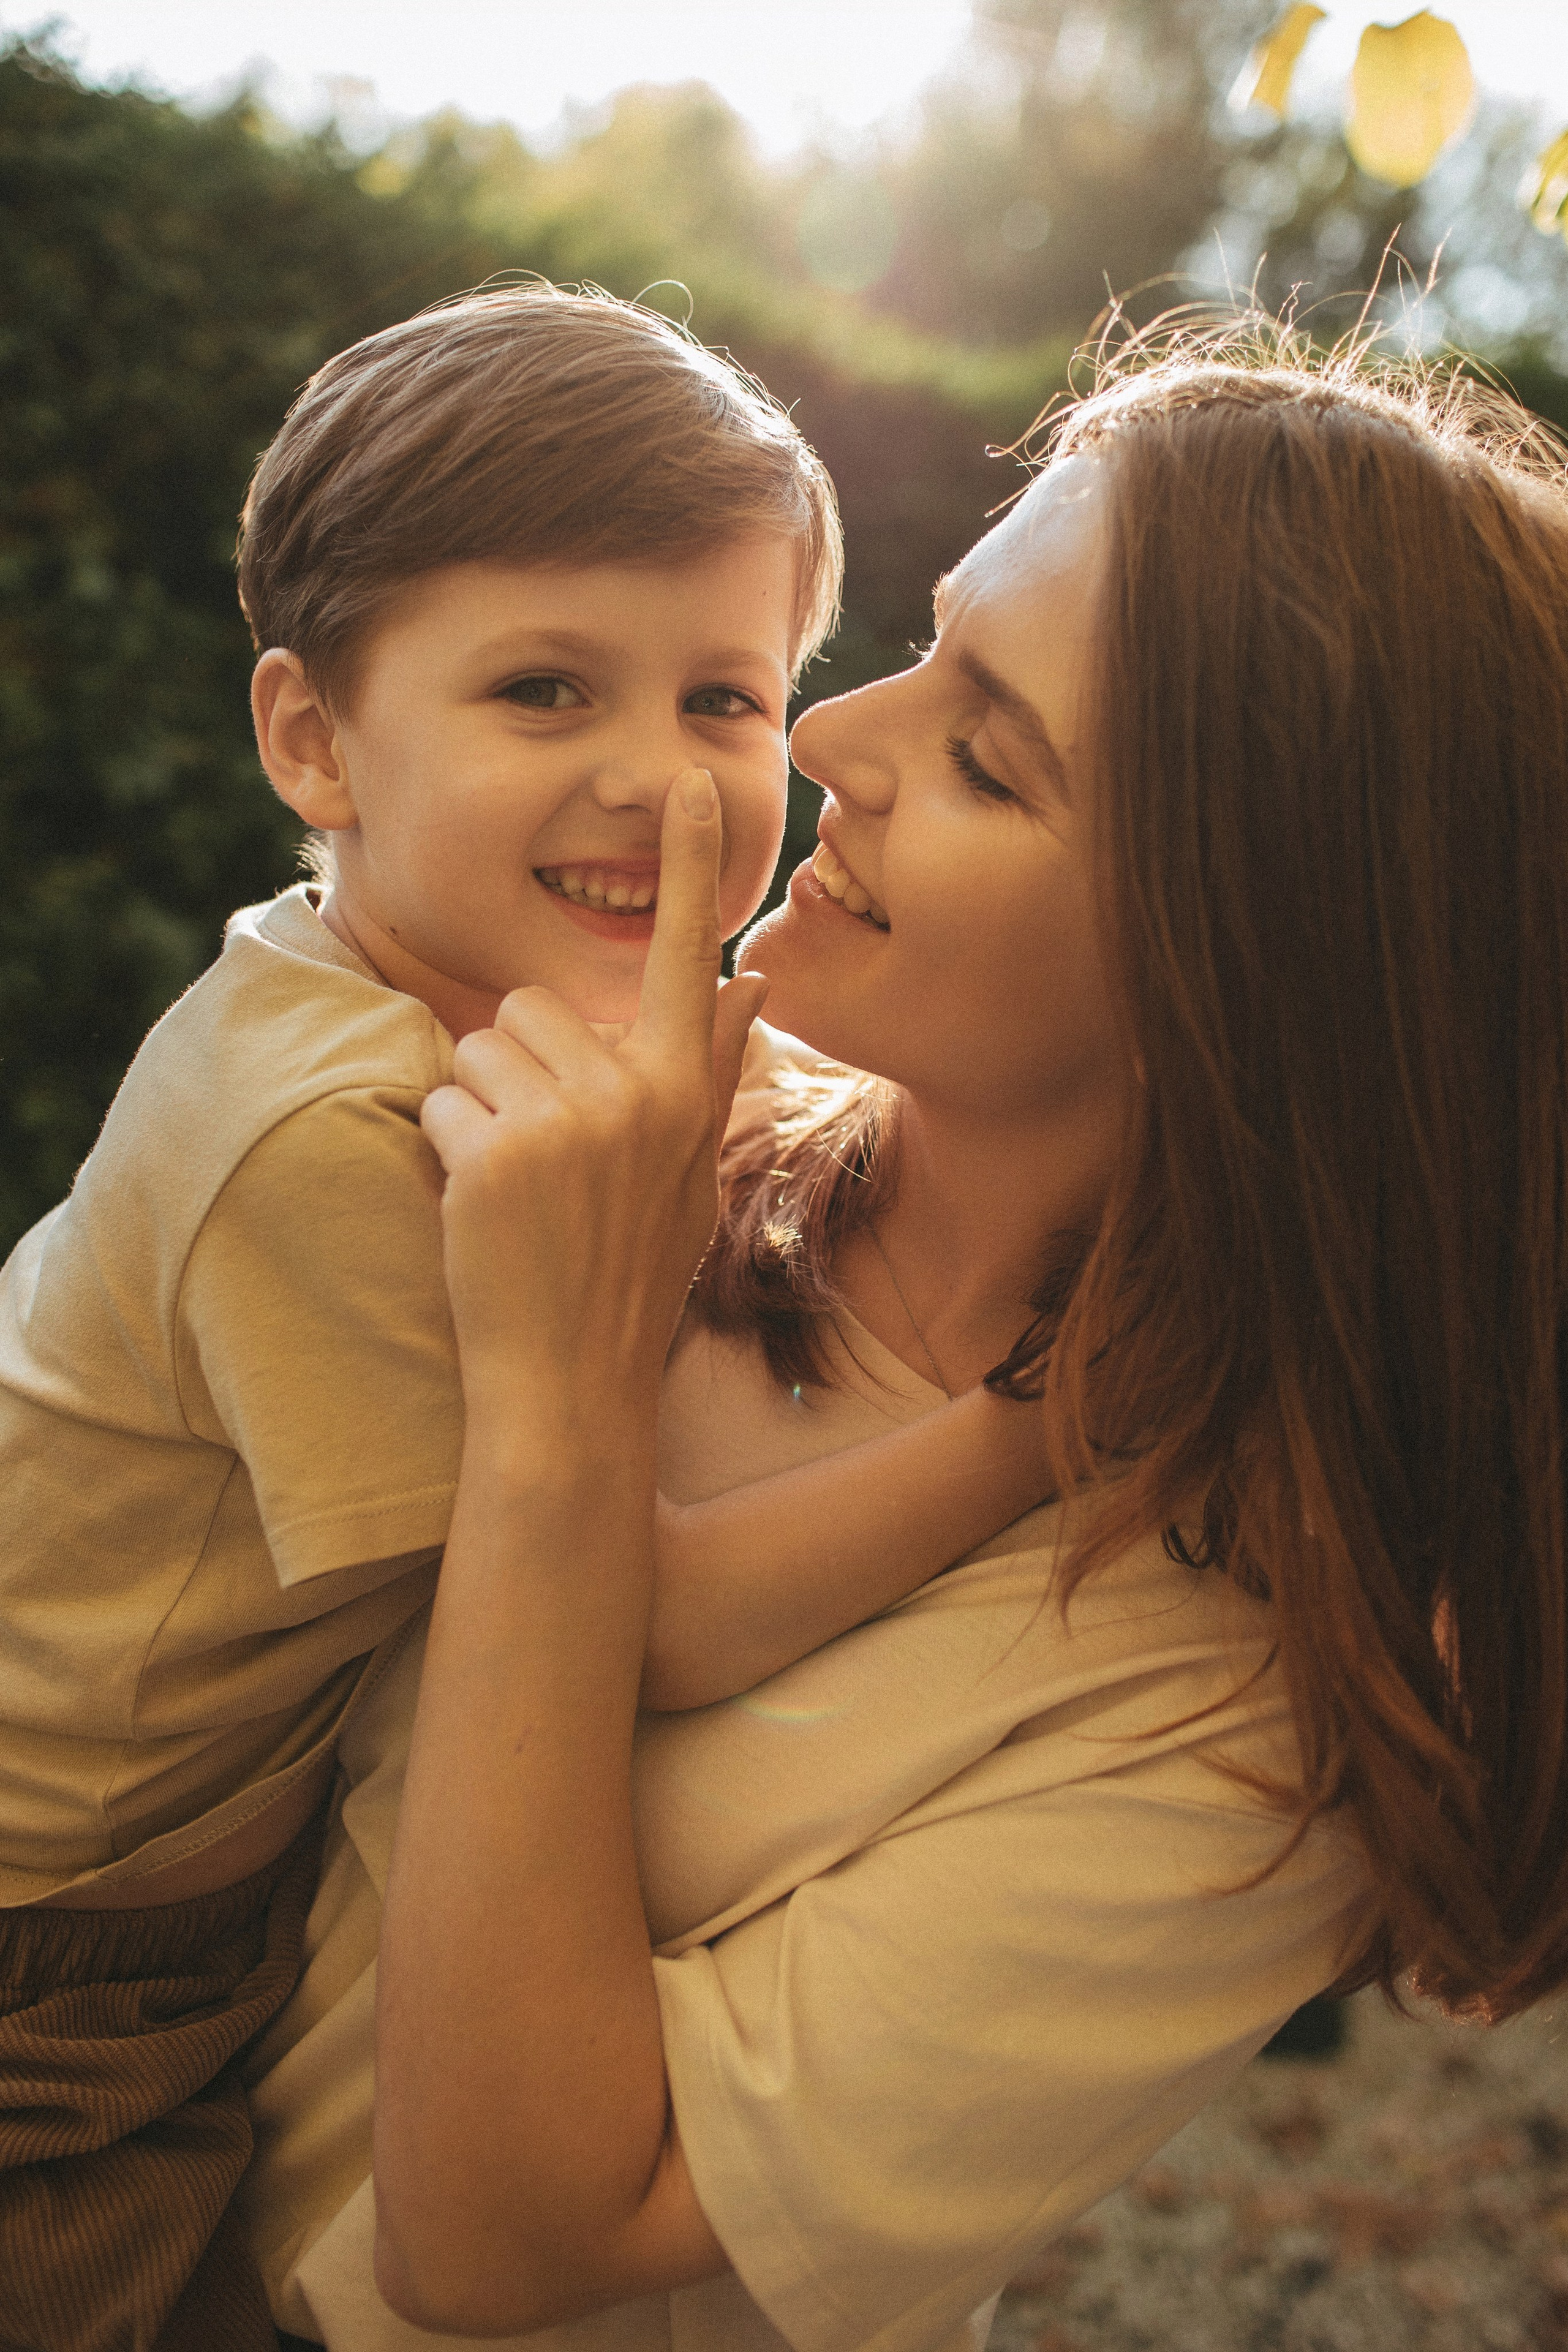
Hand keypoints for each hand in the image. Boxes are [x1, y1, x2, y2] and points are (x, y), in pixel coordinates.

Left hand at [419, 770, 767, 1422]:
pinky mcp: (502, 1151)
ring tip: (515, 1184)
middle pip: (536, 1009)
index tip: (684, 779)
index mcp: (686, 1092)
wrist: (570, 1383)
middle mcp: (637, 1094)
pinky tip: (483, 1212)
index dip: (685, 865)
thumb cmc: (630, 1277)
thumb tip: (756, 984)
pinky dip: (448, 1152)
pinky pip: (445, 1102)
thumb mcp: (690, 1175)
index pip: (689, 959)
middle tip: (543, 1159)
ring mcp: (570, 1122)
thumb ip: (717, 1070)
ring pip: (481, 1047)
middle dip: (520, 1068)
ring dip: (480, 1107)